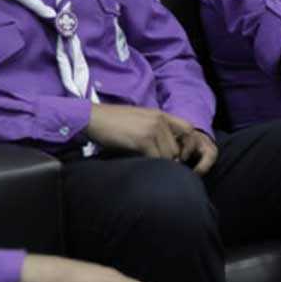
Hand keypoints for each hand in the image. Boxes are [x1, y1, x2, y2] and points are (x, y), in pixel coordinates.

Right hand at [87, 104, 217, 172]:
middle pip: (178, 147)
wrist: (91, 118)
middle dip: (172, 160)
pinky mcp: (143, 139)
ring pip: (169, 155)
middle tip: (161, 167)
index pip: (188, 129)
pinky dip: (152, 165)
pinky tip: (141, 165)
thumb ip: (155, 130)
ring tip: (149, 166)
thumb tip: (167, 152)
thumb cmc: (112, 122)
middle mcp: (160, 120)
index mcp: (160, 114)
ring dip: (161, 164)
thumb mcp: (139, 121)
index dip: (186, 145)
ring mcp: (152, 129)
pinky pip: (156, 158)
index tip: (178, 156)